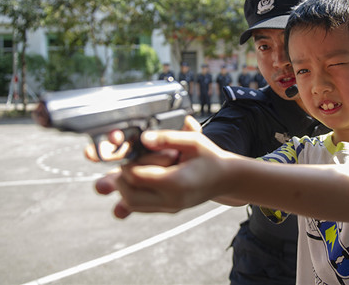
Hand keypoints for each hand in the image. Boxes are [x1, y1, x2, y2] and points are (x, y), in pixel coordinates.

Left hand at [94, 116, 233, 217]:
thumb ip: (168, 138)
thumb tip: (143, 138)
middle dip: (122, 180)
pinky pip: (142, 207)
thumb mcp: (193, 141)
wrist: (226, 178)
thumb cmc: (210, 157)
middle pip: (130, 196)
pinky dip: (134, 195)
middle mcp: (171, 199)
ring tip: (133, 171)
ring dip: (126, 189)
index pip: (137, 177)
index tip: (131, 154)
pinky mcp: (169, 210)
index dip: (128, 165)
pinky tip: (141, 180)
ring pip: (133, 205)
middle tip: (128, 164)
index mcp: (176, 182)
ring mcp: (170, 207)